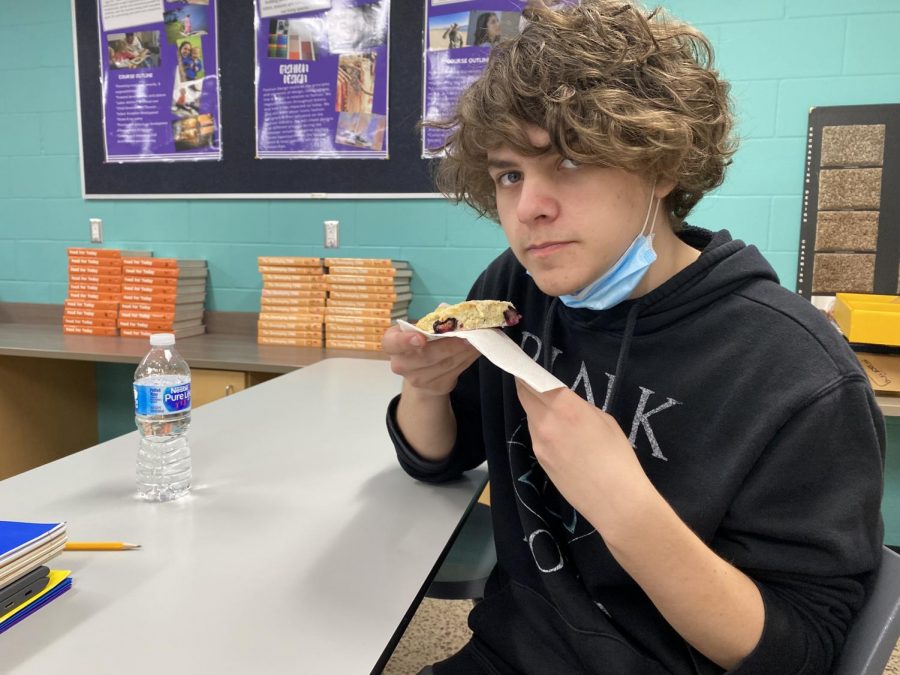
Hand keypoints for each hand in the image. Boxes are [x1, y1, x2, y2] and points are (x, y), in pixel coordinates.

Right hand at [382, 325, 478, 396]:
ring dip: (462, 352)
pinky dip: (467, 360)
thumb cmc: (423, 341)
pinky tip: (474, 350)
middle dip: (449, 345)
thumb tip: (453, 313)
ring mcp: (417, 379)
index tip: (421, 338)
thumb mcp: (422, 328)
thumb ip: (433, 321)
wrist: (423, 372)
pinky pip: (455, 372)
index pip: (393, 343)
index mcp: (392, 343)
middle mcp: (400, 364)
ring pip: (444, 364)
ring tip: (475, 340)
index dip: (405, 341)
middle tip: (466, 336)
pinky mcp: (436, 387)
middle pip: (426, 356)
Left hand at [515, 378, 654, 536]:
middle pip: (525, 396)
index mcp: (566, 408)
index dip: (526, 371)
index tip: (522, 364)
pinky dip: (542, 429)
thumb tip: (565, 404)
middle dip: (525, 386)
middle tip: (530, 379)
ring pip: (531, 417)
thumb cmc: (619, 458)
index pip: (534, 381)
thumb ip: (580, 407)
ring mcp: (539, 444)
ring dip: (536, 409)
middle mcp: (546, 423)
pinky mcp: (539, 461)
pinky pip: (536, 436)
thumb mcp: (605, 421)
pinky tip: (559, 435)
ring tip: (553, 411)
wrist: (616, 502)